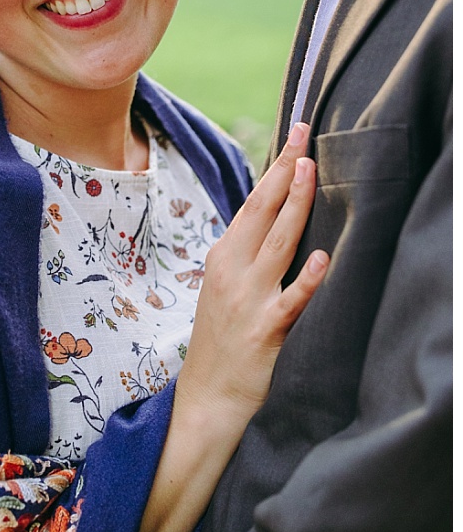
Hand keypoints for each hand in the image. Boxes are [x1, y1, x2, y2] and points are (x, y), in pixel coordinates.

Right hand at [180, 122, 329, 423]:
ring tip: (309, 171)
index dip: (276, 168)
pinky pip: (290, 300)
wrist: (207, 395)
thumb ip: (248, 254)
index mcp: (223, 257)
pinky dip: (307, 278)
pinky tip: (323, 257)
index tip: (296, 136)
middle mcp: (232, 271)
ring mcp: (247, 299)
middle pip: (262, 212)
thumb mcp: (225, 287)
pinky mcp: (265, 330)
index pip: (253, 203)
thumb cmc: (222, 340)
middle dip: (285, 171)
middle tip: (304, 135)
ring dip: (295, 205)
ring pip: (277, 243)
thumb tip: (276, 217)